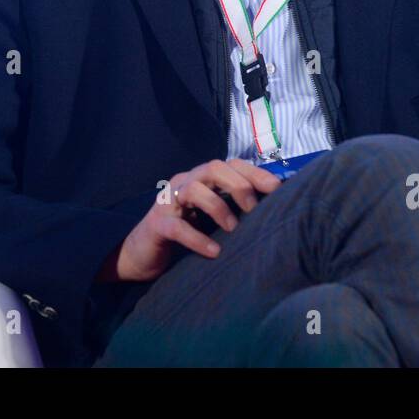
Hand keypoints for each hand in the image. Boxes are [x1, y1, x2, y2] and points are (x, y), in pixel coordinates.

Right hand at [108, 158, 282, 282]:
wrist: (141, 253)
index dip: (254, 173)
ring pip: (193, 189)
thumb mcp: (211, 217)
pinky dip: (196, 238)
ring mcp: (168, 202)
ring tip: (233, 229)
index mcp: (201, 179)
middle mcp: (184, 182)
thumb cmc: (185, 232)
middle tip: (253, 210)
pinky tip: (213, 251)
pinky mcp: (156, 225)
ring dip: (217, 207)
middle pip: (213, 168)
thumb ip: (234, 208)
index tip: (277, 189)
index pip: (230, 165)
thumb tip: (274, 210)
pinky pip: (176, 227)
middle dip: (238, 185)